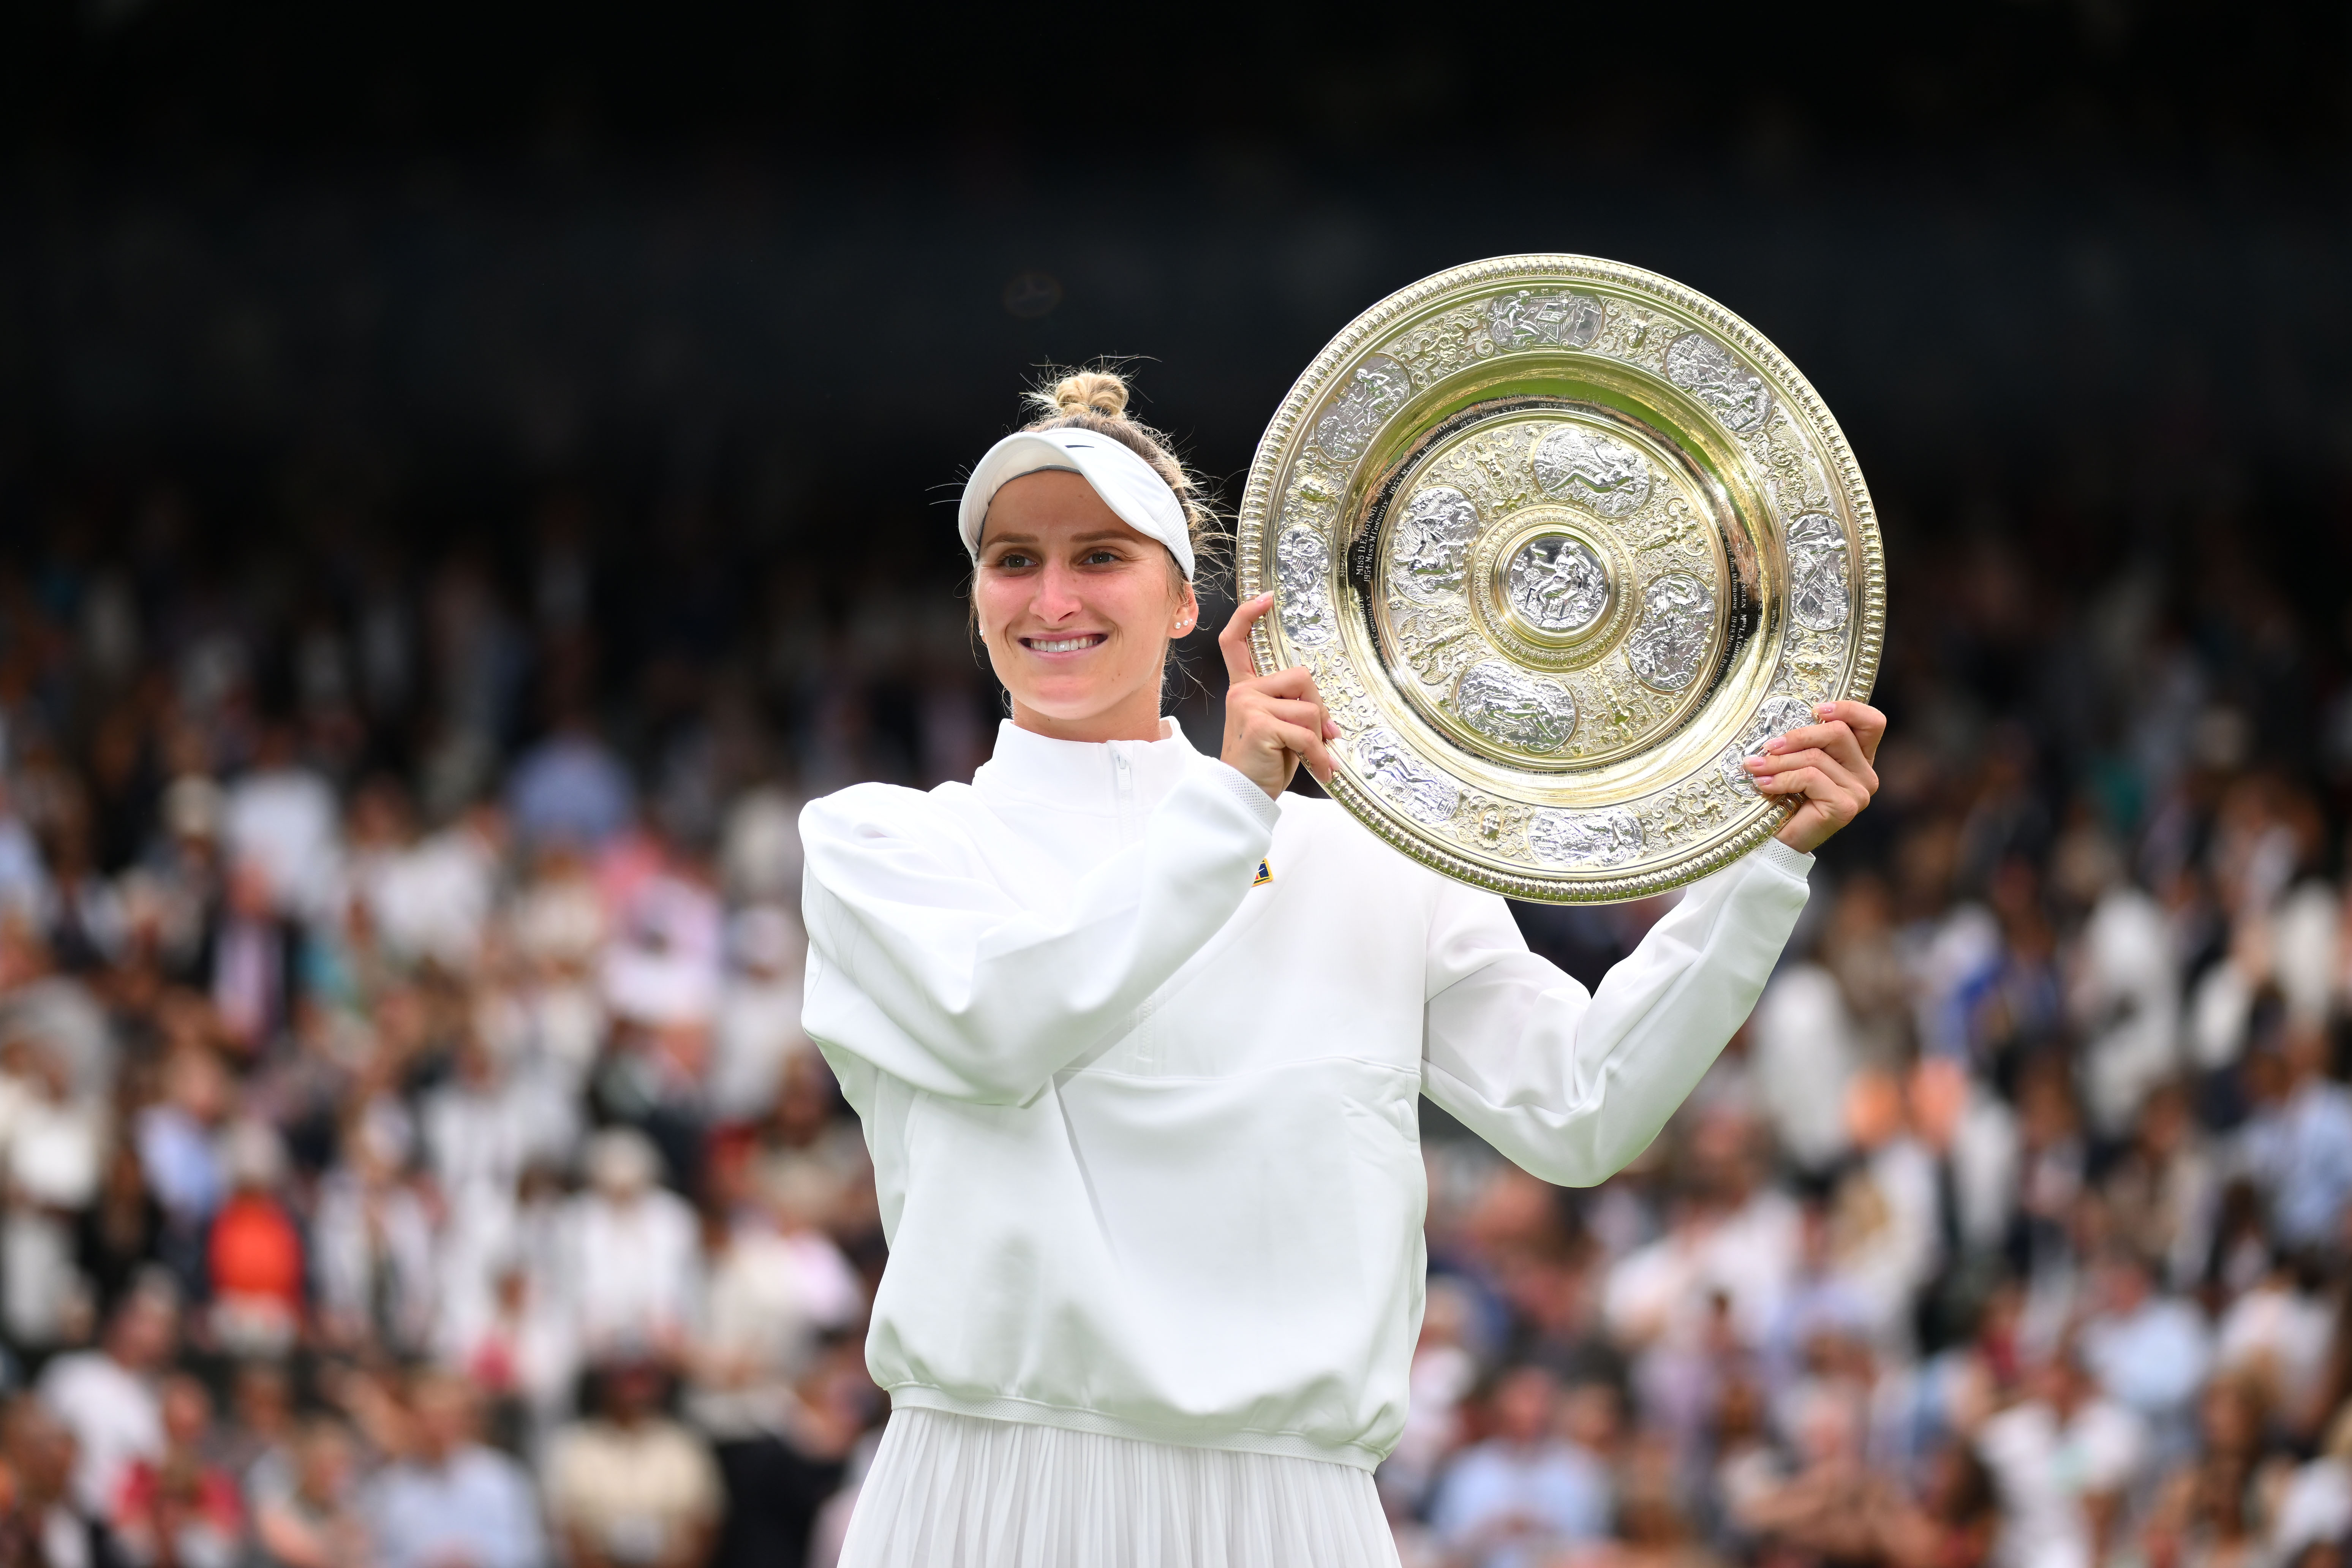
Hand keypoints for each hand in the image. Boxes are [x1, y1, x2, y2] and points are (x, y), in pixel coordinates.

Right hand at [1218, 593, 1338, 799]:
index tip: (1267, 598)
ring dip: (1319, 737)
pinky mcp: (1259, 724)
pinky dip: (1319, 755)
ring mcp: (1248, 705)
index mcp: (1244, 689)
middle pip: (1301, 677)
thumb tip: (1330, 721)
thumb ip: (1295, 712)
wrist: (1241, 796)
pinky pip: (1306, 732)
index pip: (1237, 643)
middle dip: (1319, 708)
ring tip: (1314, 758)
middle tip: (1322, 736)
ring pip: (1308, 708)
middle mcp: (1242, 691)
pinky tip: (1321, 771)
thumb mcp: (1279, 731)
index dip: (1249, 616)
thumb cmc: (1261, 766)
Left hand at [1744, 699, 1885, 852]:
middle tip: (1768, 746)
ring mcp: (1859, 792)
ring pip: (1817, 757)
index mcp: (1859, 758)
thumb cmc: (1785, 799)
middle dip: (1797, 736)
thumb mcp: (1797, 762)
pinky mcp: (1845, 806)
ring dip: (1779, 761)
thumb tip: (1783, 722)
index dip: (1848, 709)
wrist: (1778, 843)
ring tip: (1755, 768)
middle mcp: (1866, 774)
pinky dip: (1781, 779)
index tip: (1816, 710)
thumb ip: (1805, 742)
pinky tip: (1763, 785)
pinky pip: (1810, 778)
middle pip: (1838, 733)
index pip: (1872, 722)